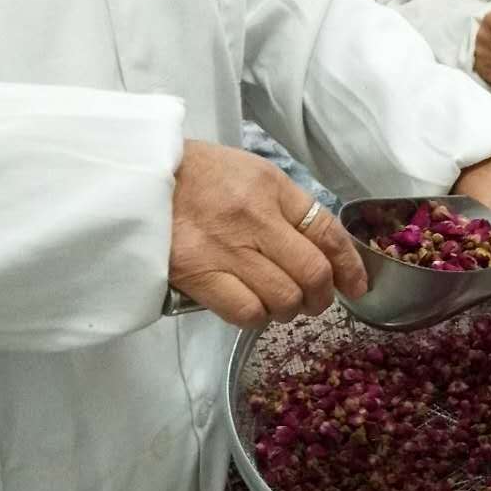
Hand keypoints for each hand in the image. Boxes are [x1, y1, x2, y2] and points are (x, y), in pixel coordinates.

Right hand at [169, 141, 367, 327]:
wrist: (134, 176)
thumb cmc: (196, 176)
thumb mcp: (250, 174)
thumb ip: (287, 208)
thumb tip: (325, 250)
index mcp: (270, 187)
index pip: (327, 232)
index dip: (350, 266)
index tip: (355, 285)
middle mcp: (253, 218)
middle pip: (312, 273)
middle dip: (321, 296)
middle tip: (314, 300)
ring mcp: (224, 248)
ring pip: (283, 299)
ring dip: (288, 310)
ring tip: (279, 303)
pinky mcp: (196, 274)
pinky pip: (246, 311)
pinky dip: (256, 316)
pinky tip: (251, 306)